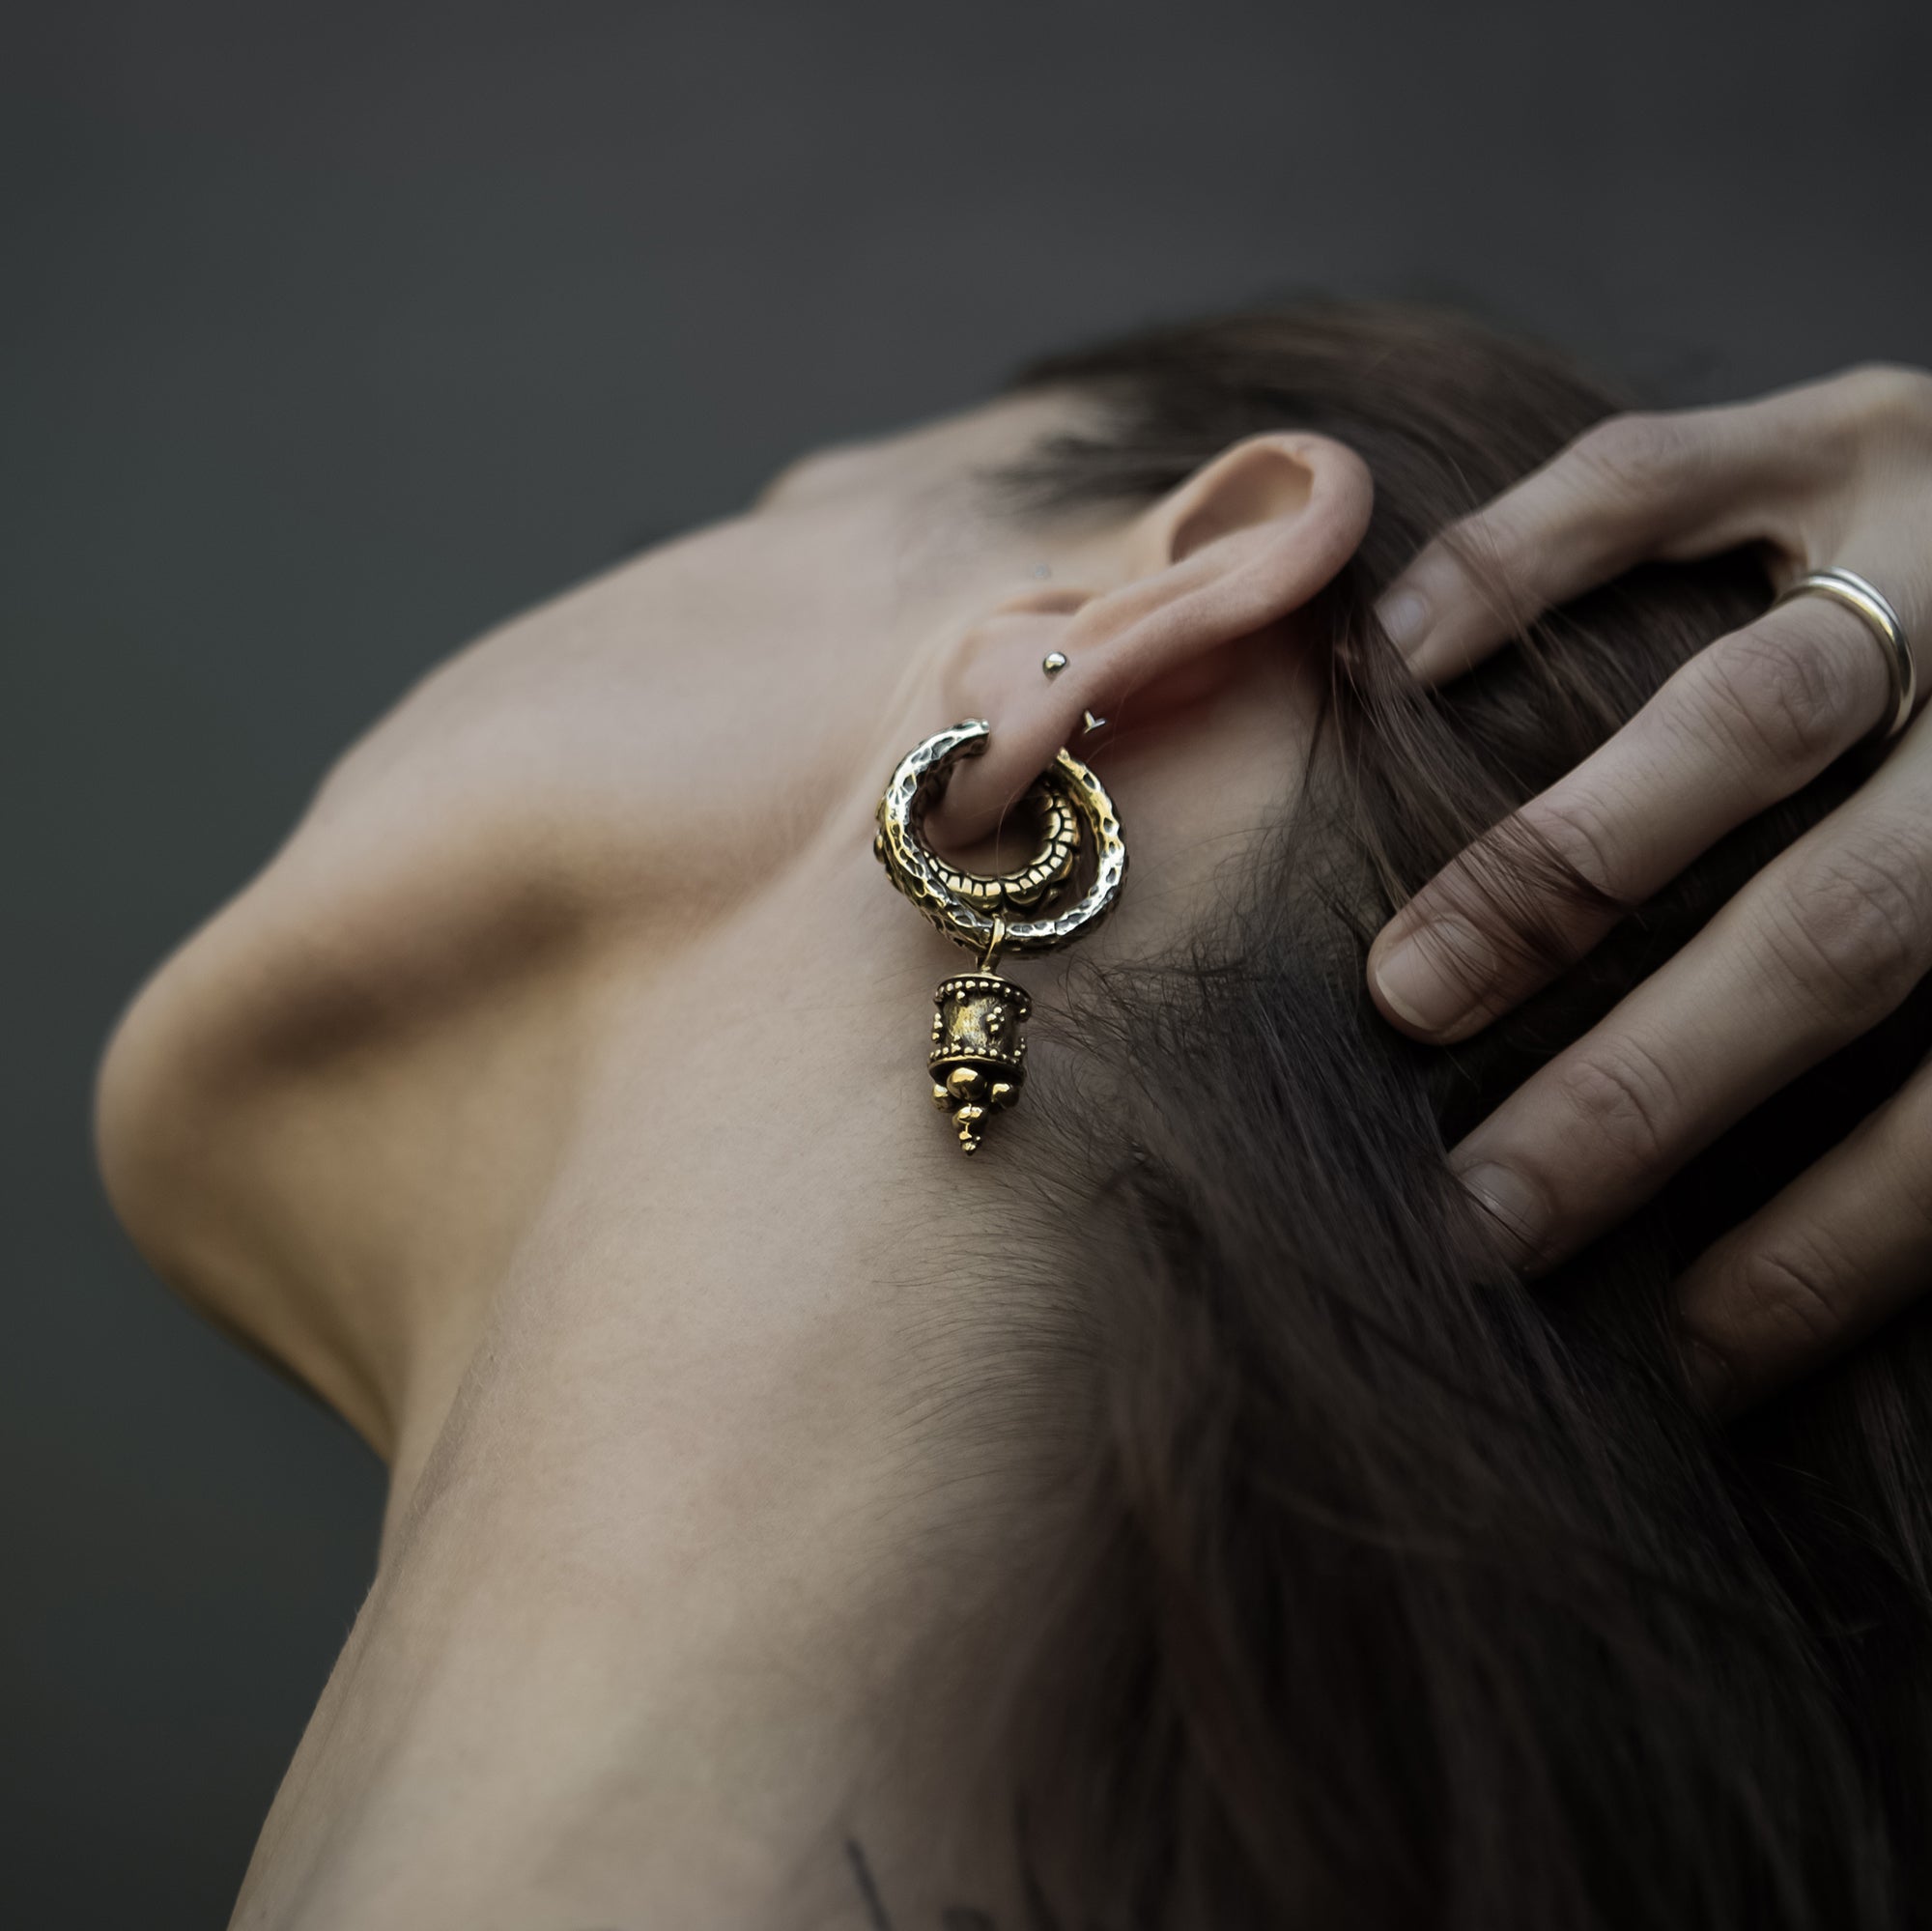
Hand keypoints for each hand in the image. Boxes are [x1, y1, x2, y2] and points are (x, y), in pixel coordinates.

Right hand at [1365, 365, 1931, 1414]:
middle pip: (1838, 932)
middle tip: (1484, 1212)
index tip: (1686, 1365)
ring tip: (1407, 993)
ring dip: (1556, 870)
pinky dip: (1508, 572)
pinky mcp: (1847, 419)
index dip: (1827, 1254)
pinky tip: (1395, 664)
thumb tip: (1788, 1271)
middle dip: (1644, 1091)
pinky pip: (1653, 480)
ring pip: (1745, 714)